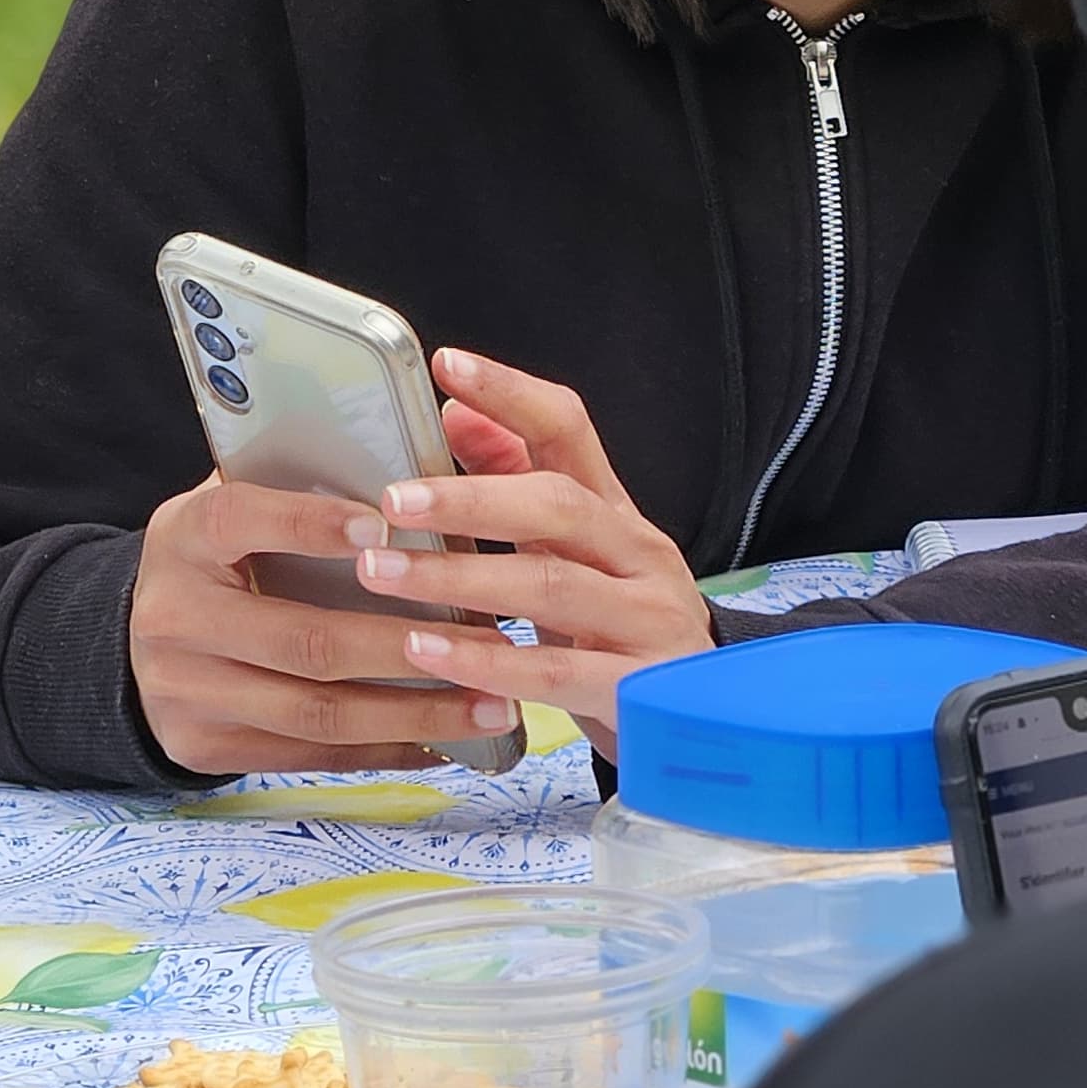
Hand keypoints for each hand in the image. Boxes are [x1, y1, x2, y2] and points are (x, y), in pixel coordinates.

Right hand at [128, 472, 526, 776]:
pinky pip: (311, 755)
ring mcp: (185, 693)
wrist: (126, 646)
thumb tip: (402, 468)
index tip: (387, 525)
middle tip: (489, 640)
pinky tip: (447, 740)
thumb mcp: (225, 512)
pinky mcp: (205, 748)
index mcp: (184, 537)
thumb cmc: (212, 562)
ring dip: (415, 712)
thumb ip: (291, 489)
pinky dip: (386, 750)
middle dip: (405, 646)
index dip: (311, 524)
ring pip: (317, 712)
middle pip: (303, 639)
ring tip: (490, 705)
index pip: (242, 521)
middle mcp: (175, 617)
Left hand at [345, 348, 712, 748]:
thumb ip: (517, 481)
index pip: (570, 430)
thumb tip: (457, 411)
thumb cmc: (618, 627)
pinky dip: (487, 663)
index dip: (511, 394)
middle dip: (470, 498)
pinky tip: (426, 652)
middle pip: (558, 505)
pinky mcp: (639, 689)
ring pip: (551, 586)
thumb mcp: (573, 550)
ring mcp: (648, 621)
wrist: (704, 722)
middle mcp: (639, 556)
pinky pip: (556, 674)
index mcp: (615, 513)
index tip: (447, 365)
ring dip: (458, 579)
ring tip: (382, 572)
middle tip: (394, 500)